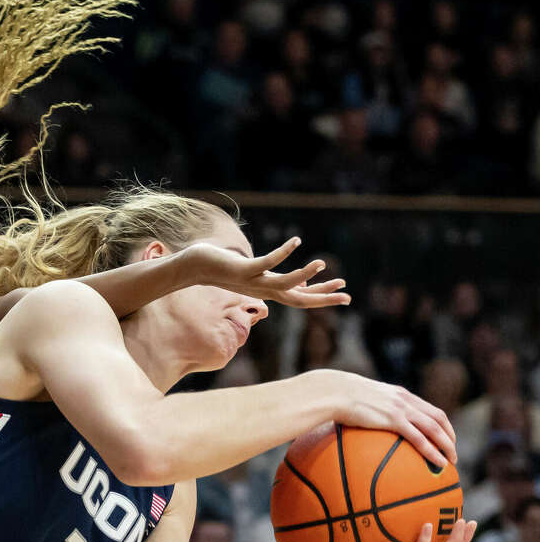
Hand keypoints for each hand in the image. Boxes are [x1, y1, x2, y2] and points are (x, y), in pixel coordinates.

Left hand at [182, 237, 349, 308]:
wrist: (195, 267)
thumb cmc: (223, 266)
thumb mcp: (251, 272)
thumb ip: (266, 274)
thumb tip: (276, 274)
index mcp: (268, 290)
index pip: (300, 297)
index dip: (322, 295)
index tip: (344, 291)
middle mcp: (263, 290)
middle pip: (298, 300)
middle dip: (323, 298)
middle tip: (347, 296)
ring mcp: (253, 282)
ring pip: (284, 285)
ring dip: (304, 276)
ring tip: (322, 262)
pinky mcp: (243, 270)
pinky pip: (266, 263)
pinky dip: (282, 253)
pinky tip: (296, 241)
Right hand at [311, 370, 457, 468]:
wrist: (334, 392)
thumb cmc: (339, 397)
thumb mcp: (360, 400)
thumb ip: (369, 410)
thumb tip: (362, 423)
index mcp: (400, 394)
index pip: (429, 408)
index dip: (441, 424)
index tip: (445, 437)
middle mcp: (405, 400)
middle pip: (438, 417)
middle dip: (449, 435)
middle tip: (452, 451)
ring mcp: (401, 409)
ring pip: (434, 427)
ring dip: (447, 445)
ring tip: (451, 461)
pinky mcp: (394, 419)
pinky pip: (419, 438)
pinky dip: (433, 450)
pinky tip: (439, 462)